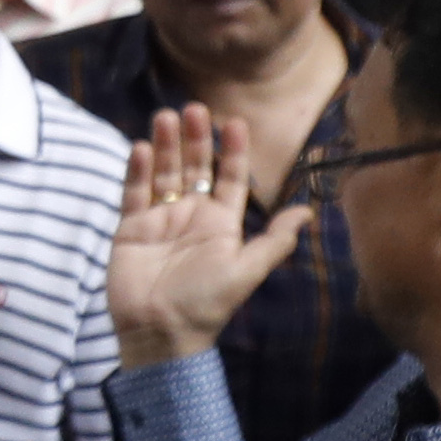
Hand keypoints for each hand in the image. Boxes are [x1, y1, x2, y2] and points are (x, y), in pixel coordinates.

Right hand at [102, 106, 306, 367]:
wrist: (160, 332)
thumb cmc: (207, 304)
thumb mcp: (247, 270)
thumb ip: (275, 240)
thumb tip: (309, 212)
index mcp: (220, 224)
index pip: (229, 177)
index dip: (232, 150)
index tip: (234, 121)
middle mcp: (190, 216)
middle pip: (194, 167)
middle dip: (195, 138)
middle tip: (194, 108)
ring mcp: (159, 220)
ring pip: (163, 173)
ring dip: (165, 145)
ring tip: (165, 117)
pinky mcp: (130, 228)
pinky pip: (133, 192)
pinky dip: (137, 170)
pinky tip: (141, 147)